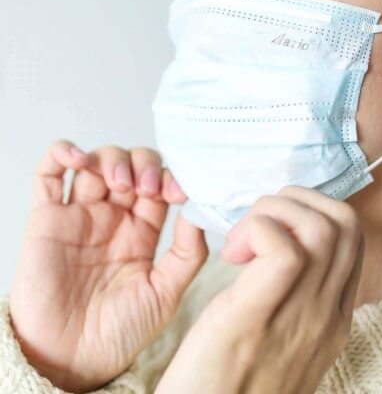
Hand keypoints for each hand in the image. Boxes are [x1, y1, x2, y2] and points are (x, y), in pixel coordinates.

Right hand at [9, 140, 206, 392]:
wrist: (72, 360)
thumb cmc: (121, 330)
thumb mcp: (167, 291)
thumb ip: (188, 251)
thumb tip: (200, 210)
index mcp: (144, 229)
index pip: (160, 183)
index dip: (170, 177)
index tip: (178, 192)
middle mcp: (114, 216)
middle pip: (132, 164)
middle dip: (144, 165)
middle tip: (146, 187)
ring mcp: (81, 214)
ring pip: (97, 162)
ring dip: (112, 159)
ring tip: (120, 183)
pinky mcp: (47, 218)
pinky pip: (48, 173)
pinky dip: (61, 153)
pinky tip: (78, 159)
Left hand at [155, 186, 364, 393]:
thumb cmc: (232, 381)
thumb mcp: (285, 339)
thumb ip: (298, 297)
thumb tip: (284, 244)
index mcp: (334, 316)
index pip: (352, 237)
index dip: (315, 211)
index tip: (276, 224)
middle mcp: (328, 314)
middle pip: (345, 222)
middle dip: (297, 200)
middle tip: (257, 223)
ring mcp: (301, 318)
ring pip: (320, 227)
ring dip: (274, 212)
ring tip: (241, 239)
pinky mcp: (256, 318)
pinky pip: (283, 250)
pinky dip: (257, 232)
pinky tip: (232, 254)